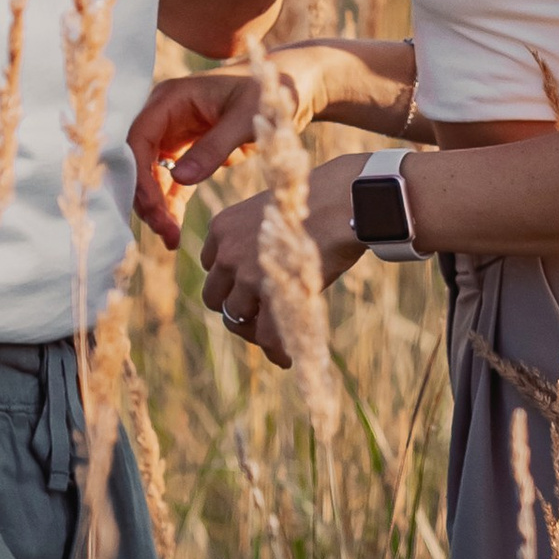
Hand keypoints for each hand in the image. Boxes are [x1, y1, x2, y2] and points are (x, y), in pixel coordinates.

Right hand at [130, 67, 268, 242]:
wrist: (289, 88)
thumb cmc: (268, 92)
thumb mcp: (245, 118)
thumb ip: (214, 146)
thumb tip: (179, 178)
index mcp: (170, 98)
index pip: (138, 138)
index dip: (139, 174)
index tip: (153, 207)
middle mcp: (165, 116)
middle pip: (139, 161)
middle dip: (146, 197)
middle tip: (164, 230)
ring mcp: (174, 136)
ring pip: (151, 177)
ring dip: (157, 207)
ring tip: (170, 239)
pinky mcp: (187, 153)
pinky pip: (171, 183)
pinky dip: (170, 206)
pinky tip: (174, 232)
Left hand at [197, 154, 369, 364]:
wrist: (346, 201)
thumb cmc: (320, 203)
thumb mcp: (274, 216)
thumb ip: (256, 243)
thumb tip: (259, 282)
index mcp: (222, 227)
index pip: (212, 267)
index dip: (232, 283)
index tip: (251, 290)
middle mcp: (226, 251)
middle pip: (216, 297)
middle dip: (238, 310)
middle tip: (261, 318)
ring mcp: (244, 274)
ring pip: (236, 318)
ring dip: (255, 330)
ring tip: (279, 334)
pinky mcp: (269, 293)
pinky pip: (266, 335)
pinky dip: (276, 350)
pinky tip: (288, 357)